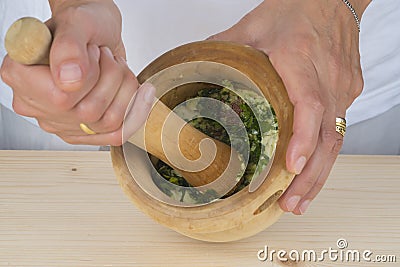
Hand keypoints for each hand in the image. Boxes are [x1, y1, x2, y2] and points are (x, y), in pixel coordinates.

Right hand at [0, 0, 154, 145]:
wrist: (97, 34)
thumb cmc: (83, 25)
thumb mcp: (76, 23)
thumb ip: (69, 48)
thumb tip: (69, 81)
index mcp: (20, 75)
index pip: (61, 97)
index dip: (90, 75)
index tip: (93, 52)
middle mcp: (35, 104)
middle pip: (89, 112)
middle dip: (111, 78)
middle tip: (107, 56)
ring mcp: (59, 122)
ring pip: (107, 122)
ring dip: (124, 89)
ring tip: (116, 67)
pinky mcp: (82, 132)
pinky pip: (117, 133)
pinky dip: (135, 109)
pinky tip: (137, 90)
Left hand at [210, 0, 370, 213]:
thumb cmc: (297, 9)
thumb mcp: (254, 25)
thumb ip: (224, 47)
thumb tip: (194, 67)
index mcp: (301, 60)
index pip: (311, 105)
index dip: (303, 139)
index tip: (292, 166)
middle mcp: (329, 78)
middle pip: (328, 136)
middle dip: (311, 176)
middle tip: (290, 204)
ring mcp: (344, 87)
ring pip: (337, 138)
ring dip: (320, 174)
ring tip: (299, 201)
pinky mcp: (349, 91)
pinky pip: (338, 128)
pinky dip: (324, 155)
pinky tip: (309, 173)